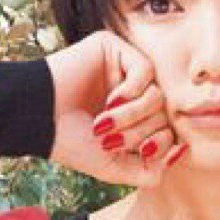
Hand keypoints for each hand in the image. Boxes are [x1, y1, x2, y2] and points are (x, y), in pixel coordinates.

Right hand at [45, 29, 186, 186]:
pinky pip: (146, 69)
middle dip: (140, 133)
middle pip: (165, 114)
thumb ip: (150, 171)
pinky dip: (132, 91)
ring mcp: (124, 69)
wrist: (37, 120)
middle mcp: (134, 92)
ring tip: (105, 122)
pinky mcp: (114, 49)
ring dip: (133, 115)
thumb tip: (182, 151)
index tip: (136, 153)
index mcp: (136, 117)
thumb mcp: (115, 168)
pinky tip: (111, 100)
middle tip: (110, 139)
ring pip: (158, 94)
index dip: (159, 145)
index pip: (170, 129)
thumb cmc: (72, 143)